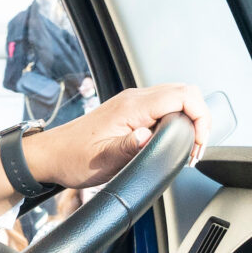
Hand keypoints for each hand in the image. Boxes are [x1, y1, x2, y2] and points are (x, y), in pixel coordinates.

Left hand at [0, 83, 208, 212]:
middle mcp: (134, 99)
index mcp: (131, 107)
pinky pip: (163, 106)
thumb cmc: (73, 158)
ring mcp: (132, 103)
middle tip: (195, 150)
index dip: (200, 117)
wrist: (51, 154)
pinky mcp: (130, 111)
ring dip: (189, 120)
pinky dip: (176, 121)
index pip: (182, 96)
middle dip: (200, 119)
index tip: (198, 144)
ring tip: (186, 149)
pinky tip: (172, 142)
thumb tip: (149, 138)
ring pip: (176, 98)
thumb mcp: (102, 159)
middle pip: (184, 93)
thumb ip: (129, 147)